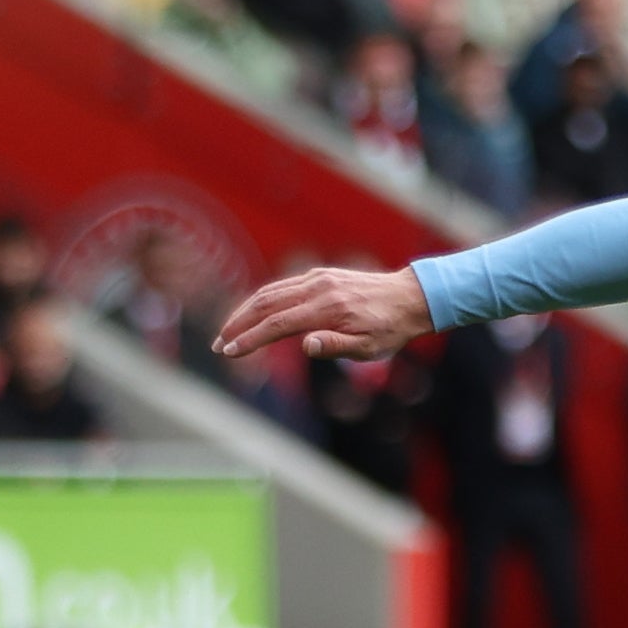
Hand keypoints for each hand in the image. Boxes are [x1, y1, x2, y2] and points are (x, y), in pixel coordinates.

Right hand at [215, 266, 433, 361]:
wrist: (409, 297)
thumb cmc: (389, 329)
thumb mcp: (369, 349)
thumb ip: (336, 346)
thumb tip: (306, 345)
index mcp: (328, 310)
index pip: (277, 326)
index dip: (250, 339)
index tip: (229, 352)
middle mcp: (318, 289)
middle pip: (265, 305)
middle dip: (237, 324)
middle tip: (218, 344)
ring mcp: (317, 279)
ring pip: (270, 292)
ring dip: (244, 311)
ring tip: (228, 330)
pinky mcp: (319, 276)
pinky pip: (283, 286)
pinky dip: (261, 299)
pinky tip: (252, 312)